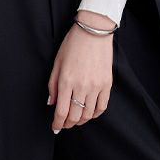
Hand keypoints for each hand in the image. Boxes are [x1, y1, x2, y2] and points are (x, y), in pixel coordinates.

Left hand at [47, 10, 115, 131]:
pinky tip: (89, 113)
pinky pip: (102, 107)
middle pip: (75, 116)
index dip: (57, 123)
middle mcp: (82, 86)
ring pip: (89, 114)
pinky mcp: (107, 84)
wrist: (94, 31)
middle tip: (64, 124)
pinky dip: (95, 114)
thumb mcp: (57, 62)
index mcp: (66, 81)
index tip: (55, 127)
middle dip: (68, 124)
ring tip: (75, 119)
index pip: (61, 111)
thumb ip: (53, 85)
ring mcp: (96, 86)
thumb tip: (51, 103)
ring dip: (81, 120)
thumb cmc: (73, 44)